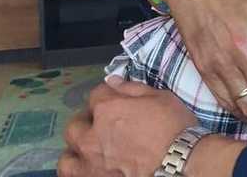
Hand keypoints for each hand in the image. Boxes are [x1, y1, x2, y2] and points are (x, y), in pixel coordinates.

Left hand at [57, 78, 198, 176]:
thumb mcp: (159, 97)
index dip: (107, 93)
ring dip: (77, 150)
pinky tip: (91, 167)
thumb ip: (131, 88)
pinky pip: (73, 175)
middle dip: (86, 121)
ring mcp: (89, 162)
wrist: (178, 160)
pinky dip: (78, 169)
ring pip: (67, 156)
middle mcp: (92, 134)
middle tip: (101, 124)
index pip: (96, 94)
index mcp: (107, 108)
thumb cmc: (172, 125)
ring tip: (92, 150)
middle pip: (76, 124)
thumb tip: (112, 80)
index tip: (116, 97)